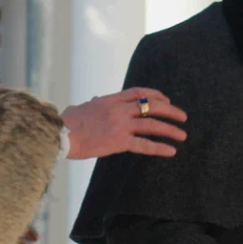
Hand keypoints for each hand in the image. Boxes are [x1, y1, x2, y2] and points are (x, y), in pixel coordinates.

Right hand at [61, 88, 187, 159]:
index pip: (139, 93)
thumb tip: (95, 99)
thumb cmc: (66, 122)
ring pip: (152, 124)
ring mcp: (120, 125)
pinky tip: (171, 151)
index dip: (156, 95)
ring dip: (170, 129)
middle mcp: (119, 110)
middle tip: (183, 116)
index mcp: (110, 100)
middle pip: (152, 106)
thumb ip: (93, 103)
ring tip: (183, 135)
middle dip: (170, 110)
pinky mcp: (119, 142)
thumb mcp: (82, 107)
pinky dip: (160, 147)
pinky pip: (144, 144)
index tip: (167, 99)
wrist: (60, 134)